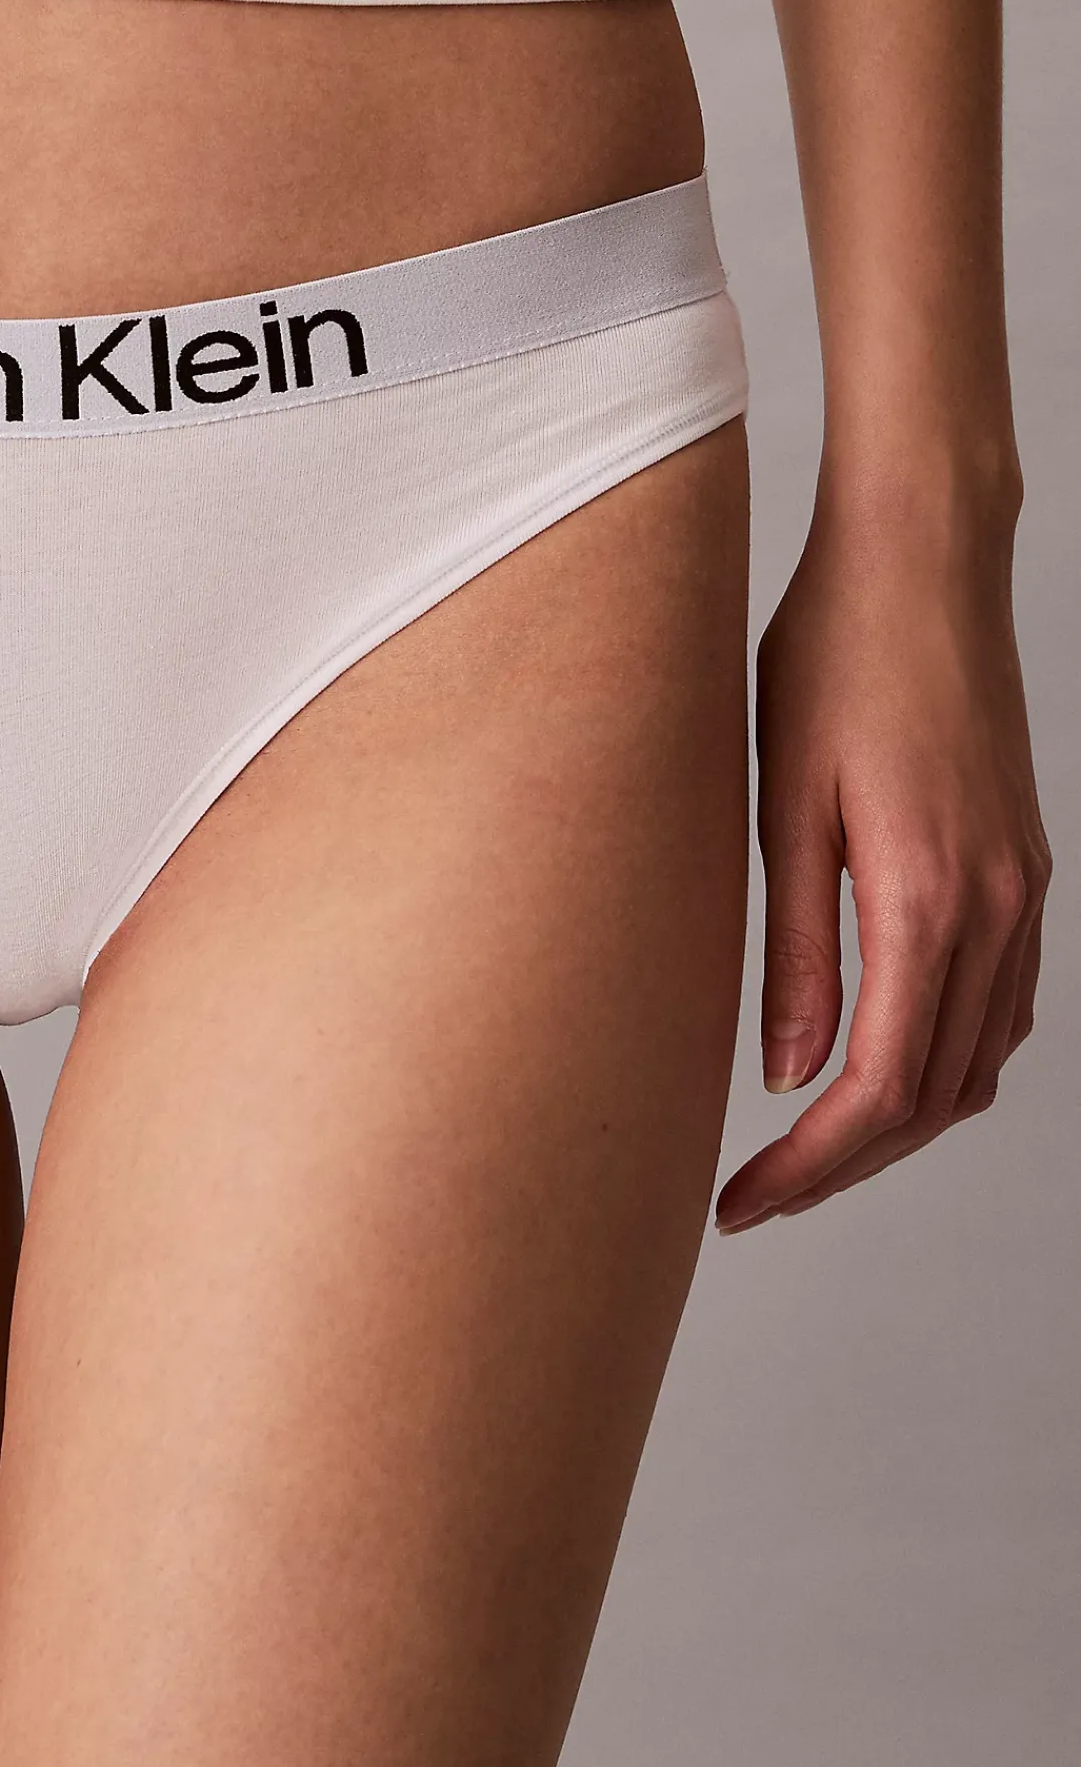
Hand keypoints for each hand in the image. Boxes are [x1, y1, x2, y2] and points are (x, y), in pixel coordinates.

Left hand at [714, 487, 1050, 1232]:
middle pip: (936, 1100)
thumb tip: (786, 1078)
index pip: (879, 1092)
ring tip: (806, 1148)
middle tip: (758, 1195)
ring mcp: (1023, 891)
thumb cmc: (834, 660)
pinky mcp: (1023, 868)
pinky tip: (881, 1063)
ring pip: (978, 1063)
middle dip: (847, 1165)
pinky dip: (944, 1063)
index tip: (741, 1204)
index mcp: (929, 902)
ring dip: (897, 1125)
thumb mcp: (784, 808)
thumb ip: (792, 953)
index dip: (811, 1169)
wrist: (922, 562)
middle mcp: (997, 911)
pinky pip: (1000, 1007)